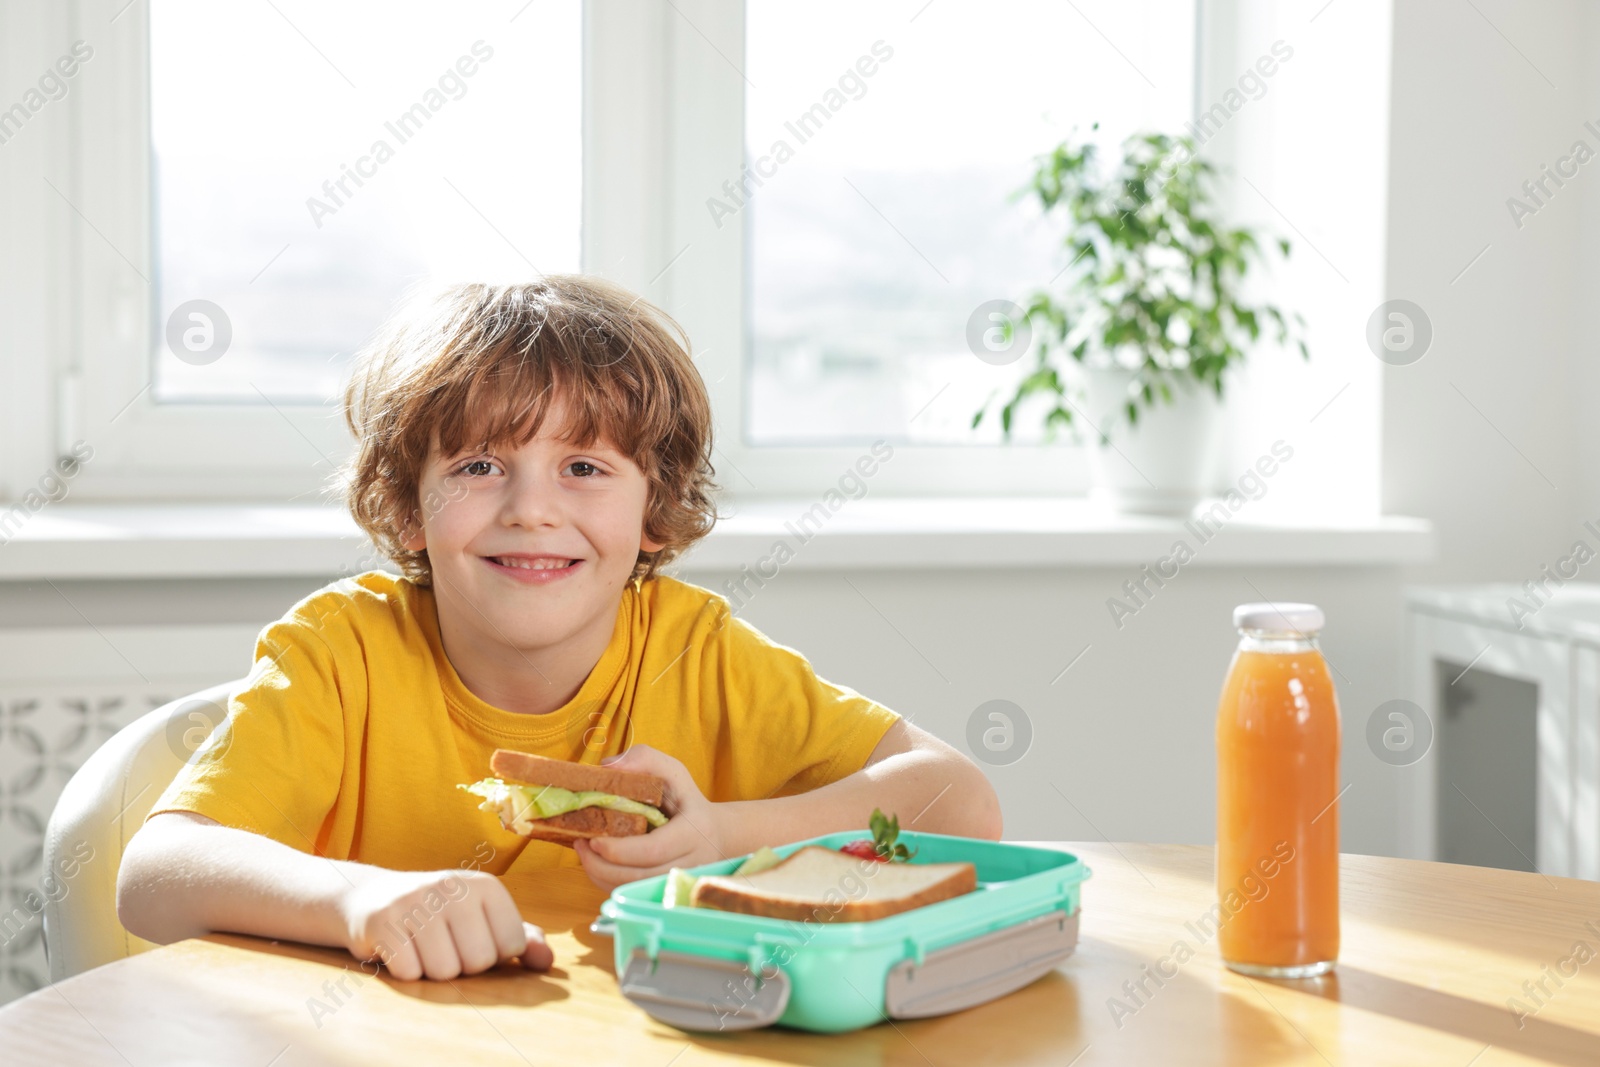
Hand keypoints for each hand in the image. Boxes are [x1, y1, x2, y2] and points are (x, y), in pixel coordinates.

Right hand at [339, 867, 553, 980]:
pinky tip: (400, 949)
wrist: (373, 898)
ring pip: (444, 971)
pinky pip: (410, 972)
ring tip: (422, 946)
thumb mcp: (483, 919)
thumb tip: (547, 963)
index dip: (493, 954)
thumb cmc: (440, 915)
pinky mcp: (384, 920)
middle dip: (462, 965)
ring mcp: (417, 901)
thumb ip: (521, 939)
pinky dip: (405, 971)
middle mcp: (454, 887)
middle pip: (479, 961)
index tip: (472, 938)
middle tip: (443, 943)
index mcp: (486, 885)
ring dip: (432, 970)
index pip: (512, 946)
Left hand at [574, 744, 730, 891]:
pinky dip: (608, 883)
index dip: (620, 850)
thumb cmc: (687, 800)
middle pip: (639, 876)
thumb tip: (607, 767)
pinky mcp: (665, 891)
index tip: (593, 840)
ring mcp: (677, 882)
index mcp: (692, 832)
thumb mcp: (673, 771)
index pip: (653, 849)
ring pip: (633, 889)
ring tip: (583, 852)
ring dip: (600, 875)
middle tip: (580, 845)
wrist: (715, 834)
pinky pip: (632, 894)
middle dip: (602, 865)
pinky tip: (597, 864)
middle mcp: (689, 863)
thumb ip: (643, 759)